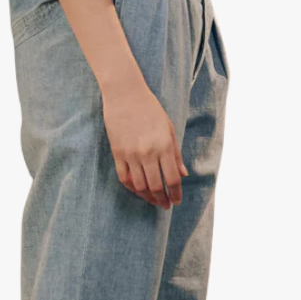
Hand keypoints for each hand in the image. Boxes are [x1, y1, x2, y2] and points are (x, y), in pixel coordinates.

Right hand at [102, 78, 187, 209]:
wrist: (125, 94)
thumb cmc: (150, 109)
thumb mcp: (168, 129)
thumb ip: (176, 153)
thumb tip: (183, 174)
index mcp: (164, 146)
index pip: (173, 178)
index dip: (176, 193)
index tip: (177, 201)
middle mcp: (148, 153)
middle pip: (157, 186)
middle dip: (163, 199)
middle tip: (165, 205)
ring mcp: (131, 154)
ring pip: (140, 186)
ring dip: (148, 197)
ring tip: (153, 201)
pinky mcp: (118, 153)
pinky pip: (124, 178)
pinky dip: (132, 188)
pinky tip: (138, 191)